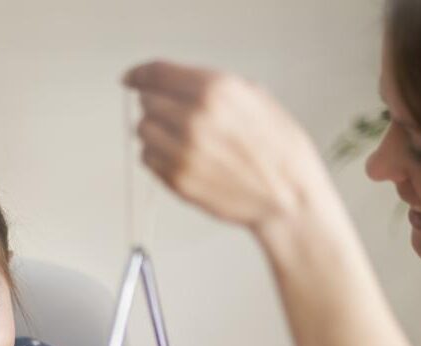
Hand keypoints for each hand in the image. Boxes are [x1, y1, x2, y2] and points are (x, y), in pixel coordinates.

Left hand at [123, 60, 330, 234]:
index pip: (158, 74)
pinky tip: (184, 158)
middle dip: (158, 105)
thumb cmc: (279, 151)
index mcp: (215, 91)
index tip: (132, 78)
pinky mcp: (177, 180)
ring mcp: (182, 152)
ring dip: (156, 132)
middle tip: (176, 116)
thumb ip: (213, 86)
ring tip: (183, 140)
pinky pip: (148, 159)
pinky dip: (158, 157)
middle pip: (147, 102)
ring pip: (143, 131)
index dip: (141, 74)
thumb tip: (178, 82)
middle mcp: (194, 119)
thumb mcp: (255, 99)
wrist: (288, 197)